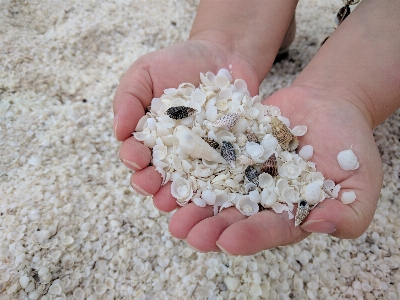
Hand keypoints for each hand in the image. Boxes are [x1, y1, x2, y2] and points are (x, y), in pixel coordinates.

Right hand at [113, 40, 261, 209]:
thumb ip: (128, 99)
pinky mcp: (226, 158)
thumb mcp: (145, 72)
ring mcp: (200, 159)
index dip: (132, 159)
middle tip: (152, 186)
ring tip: (176, 200)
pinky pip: (220, 178)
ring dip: (178, 196)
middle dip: (152, 184)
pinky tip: (211, 197)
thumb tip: (117, 132)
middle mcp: (172, 154)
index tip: (136, 159)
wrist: (223, 55)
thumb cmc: (178, 63)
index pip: (135, 154)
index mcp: (149, 137)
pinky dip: (215, 189)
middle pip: (158, 176)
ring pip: (186, 184)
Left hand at [166, 86, 381, 254]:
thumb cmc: (350, 145)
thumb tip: (320, 227)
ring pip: (215, 191)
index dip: (250, 237)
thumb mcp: (361, 182)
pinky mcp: (232, 150)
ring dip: (192, 201)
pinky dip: (192, 164)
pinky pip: (210, 158)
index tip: (228, 241)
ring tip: (168, 208)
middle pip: (234, 216)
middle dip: (210, 226)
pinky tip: (171, 170)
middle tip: (187, 233)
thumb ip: (348, 213)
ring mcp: (244, 174)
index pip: (270, 230)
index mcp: (291, 215)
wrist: (329, 105)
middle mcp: (262, 199)